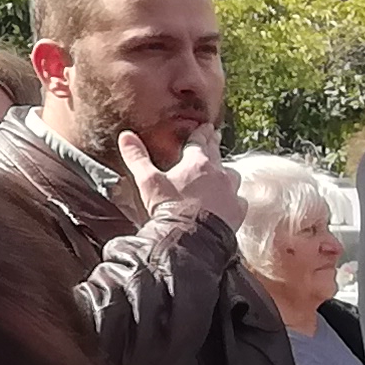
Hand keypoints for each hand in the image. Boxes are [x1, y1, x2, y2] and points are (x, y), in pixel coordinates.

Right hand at [121, 130, 241, 235]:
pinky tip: (230, 201)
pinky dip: (233, 198)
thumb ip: (137, 157)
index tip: (206, 126)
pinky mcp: (237, 210)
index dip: (201, 133)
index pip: (199, 141)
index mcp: (196, 162)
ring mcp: (230, 191)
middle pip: (217, 153)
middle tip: (215, 136)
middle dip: (215, 144)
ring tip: (221, 171)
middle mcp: (217, 173)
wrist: (190, 237)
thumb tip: (126, 135)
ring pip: (231, 175)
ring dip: (225, 172)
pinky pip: (238, 199)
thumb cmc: (169, 207)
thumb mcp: (147, 180)